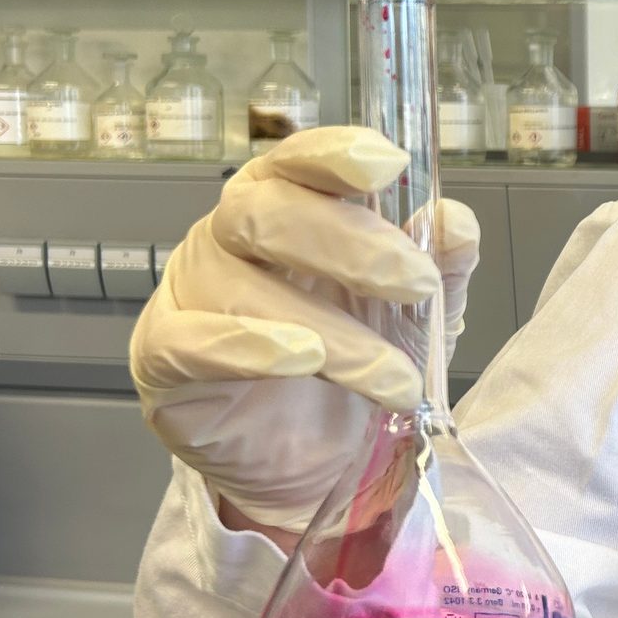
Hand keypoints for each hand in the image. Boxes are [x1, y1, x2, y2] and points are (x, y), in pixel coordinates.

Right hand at [129, 127, 480, 531]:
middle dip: (350, 243)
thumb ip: (441, 269)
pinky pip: (188, 342)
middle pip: (264, 210)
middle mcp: (227, 240)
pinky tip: (301, 359)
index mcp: (286, 209)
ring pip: (243, 287)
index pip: (294, 160)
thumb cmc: (357, 364)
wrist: (321, 463)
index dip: (334, 154)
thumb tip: (456, 222)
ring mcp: (190, 296)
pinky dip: (248, 347)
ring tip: (396, 379)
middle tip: (417, 285)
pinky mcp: (161, 361)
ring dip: (335, 334)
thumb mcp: (417, 317)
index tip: (388, 163)